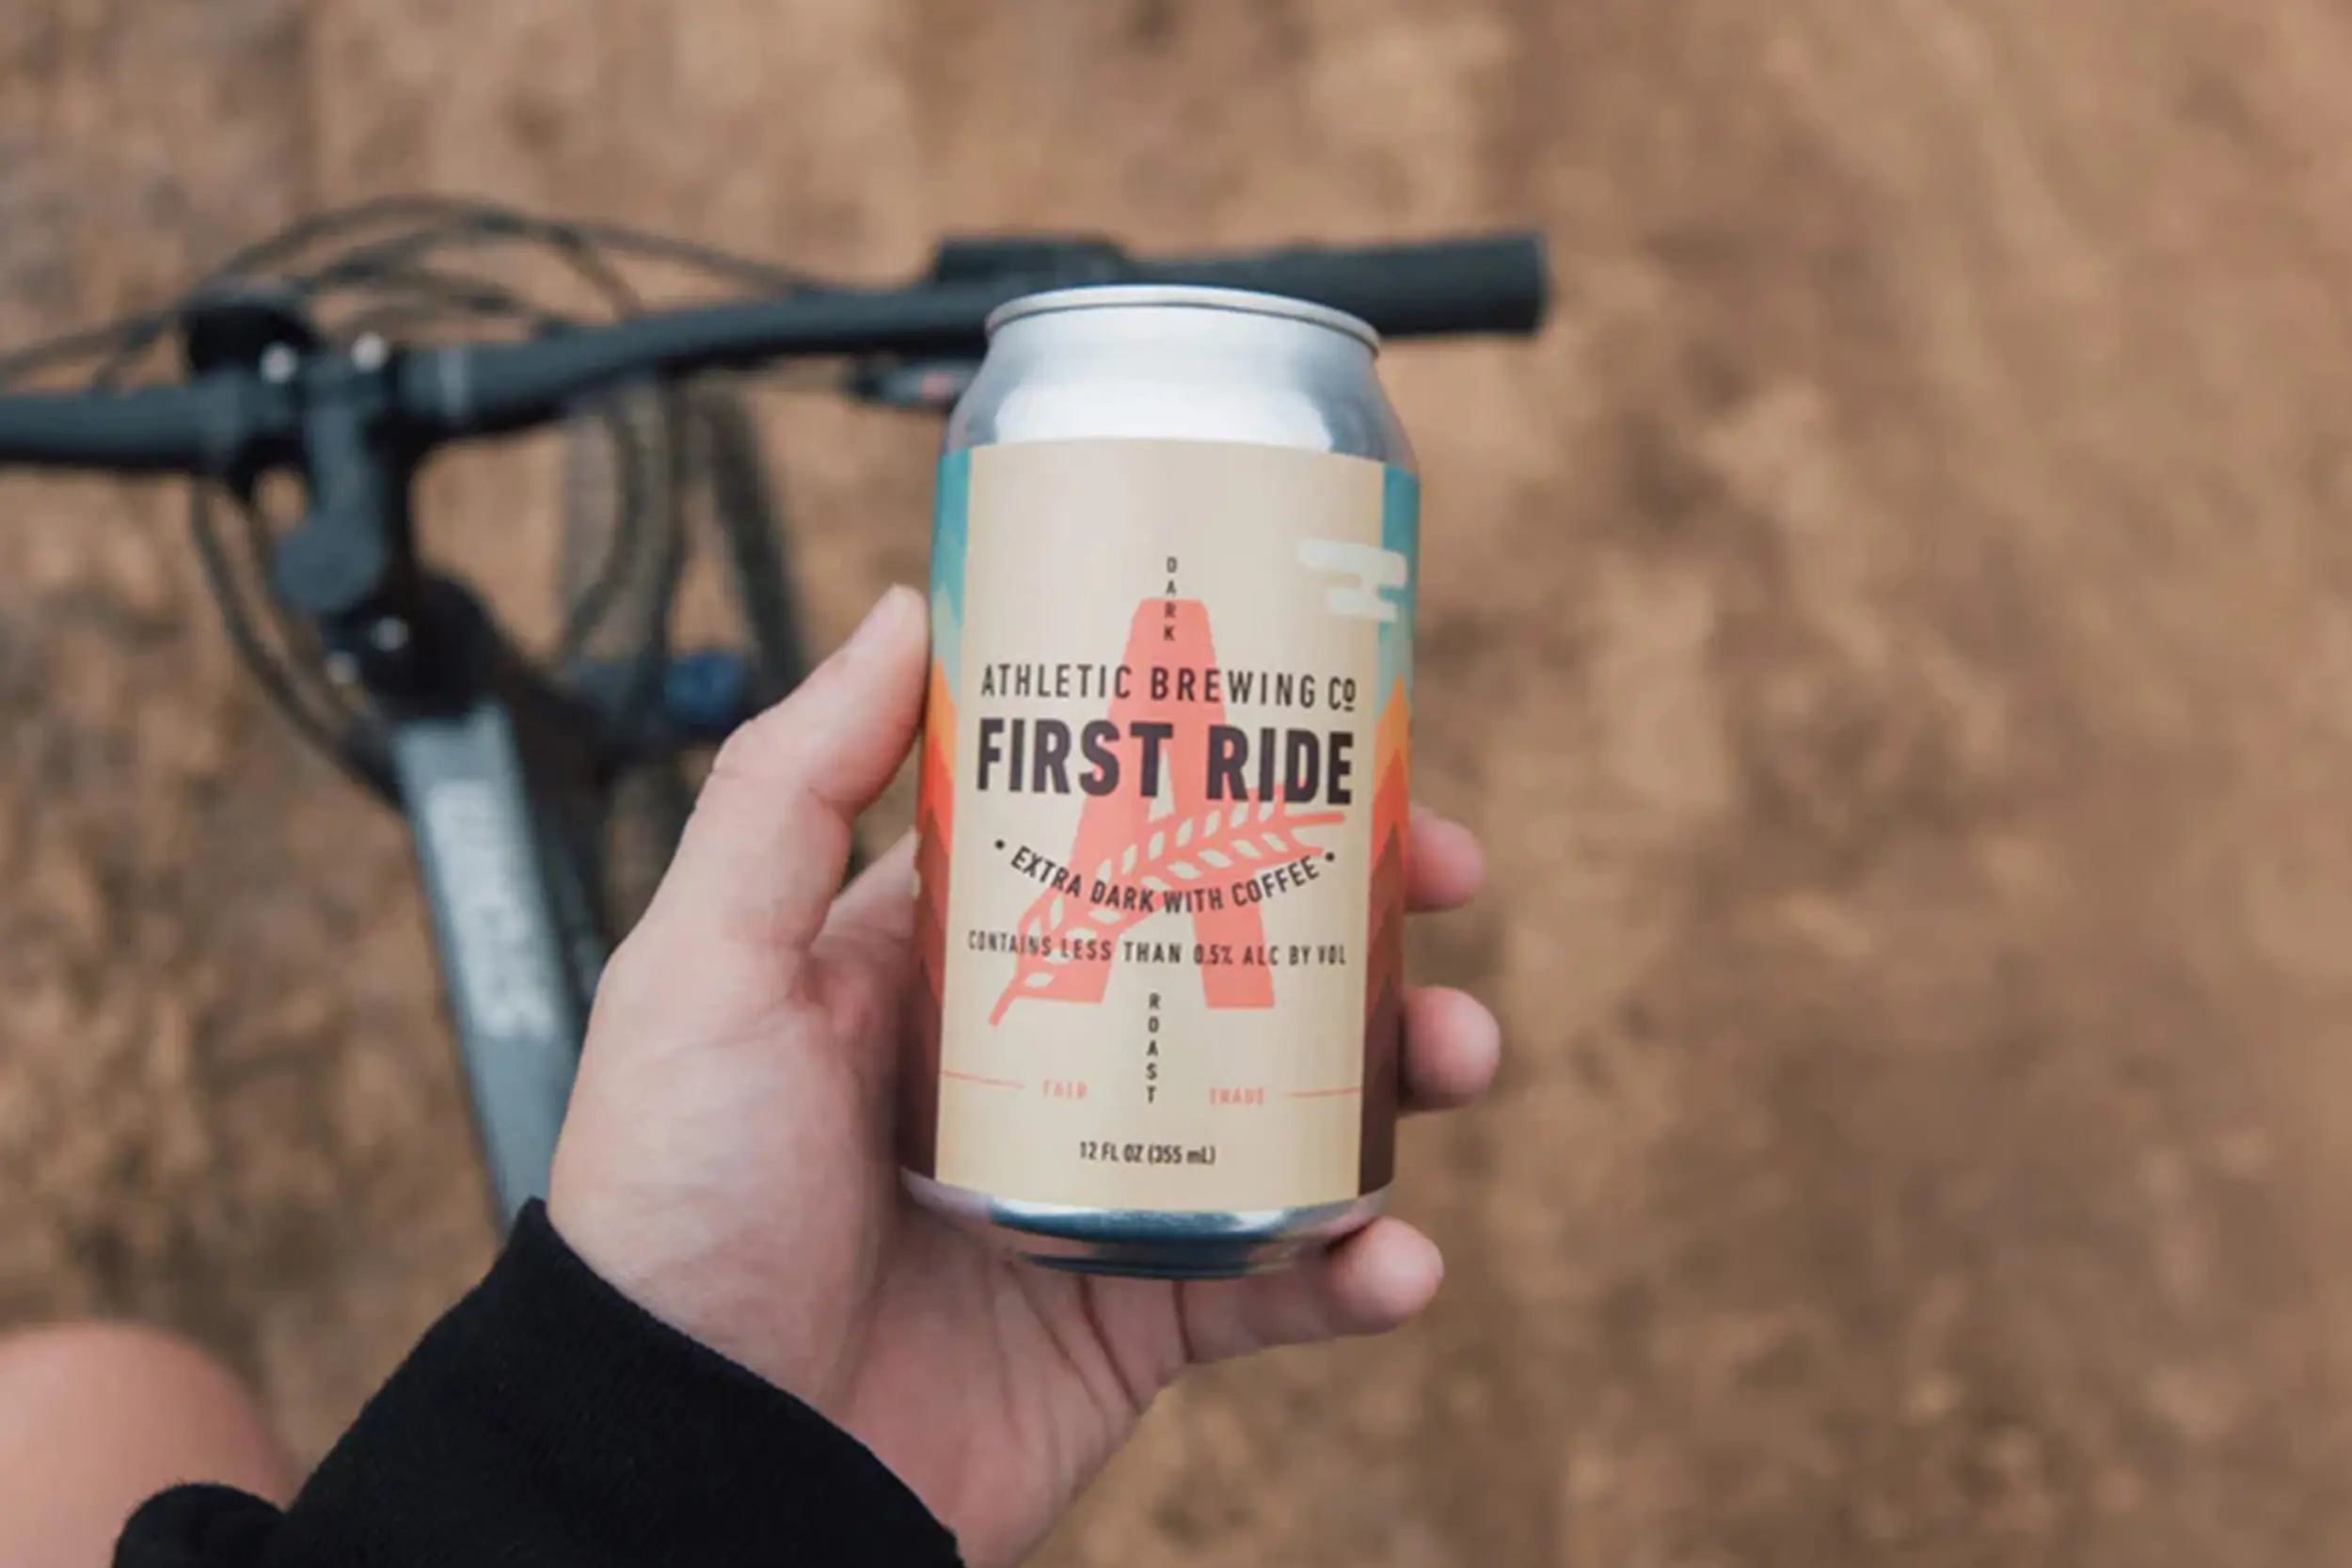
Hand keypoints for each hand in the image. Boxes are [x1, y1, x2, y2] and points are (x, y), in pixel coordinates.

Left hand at [549, 586, 1500, 1567]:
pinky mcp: (1131, 1320)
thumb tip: (910, 612)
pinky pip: (1277, 1288)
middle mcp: (1036, 1064)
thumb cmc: (675, 1206)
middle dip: (1359, 913)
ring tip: (1460, 1053)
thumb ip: (792, 788)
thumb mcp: (706, 965)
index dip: (1226, 778)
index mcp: (945, 963)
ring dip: (1397, 1074)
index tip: (1332, 730)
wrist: (695, 1459)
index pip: (1113, 835)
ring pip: (1286, 1107)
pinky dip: (1357, 1275)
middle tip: (1449, 875)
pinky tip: (1398, 1260)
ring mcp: (1095, 1191)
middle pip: (1234, 954)